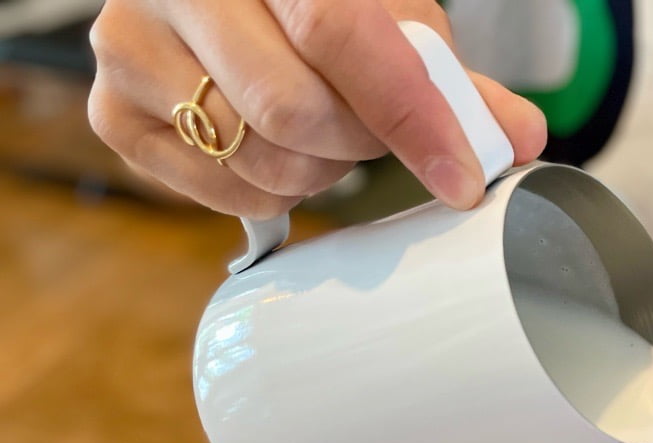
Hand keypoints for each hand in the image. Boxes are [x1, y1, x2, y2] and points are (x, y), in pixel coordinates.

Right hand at [88, 0, 546, 217]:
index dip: (412, 115)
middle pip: (293, 112)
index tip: (463, 176)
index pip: (339, 34)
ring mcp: (128, 49)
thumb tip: (518, 137)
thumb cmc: (315, 3)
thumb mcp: (387, 15)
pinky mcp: (115, 115)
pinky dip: (275, 193)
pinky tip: (276, 151)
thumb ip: (449, 79)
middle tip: (375, 133)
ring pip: (260, 160)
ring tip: (324, 135)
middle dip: (360, 144)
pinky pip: (224, 192)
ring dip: (321, 172)